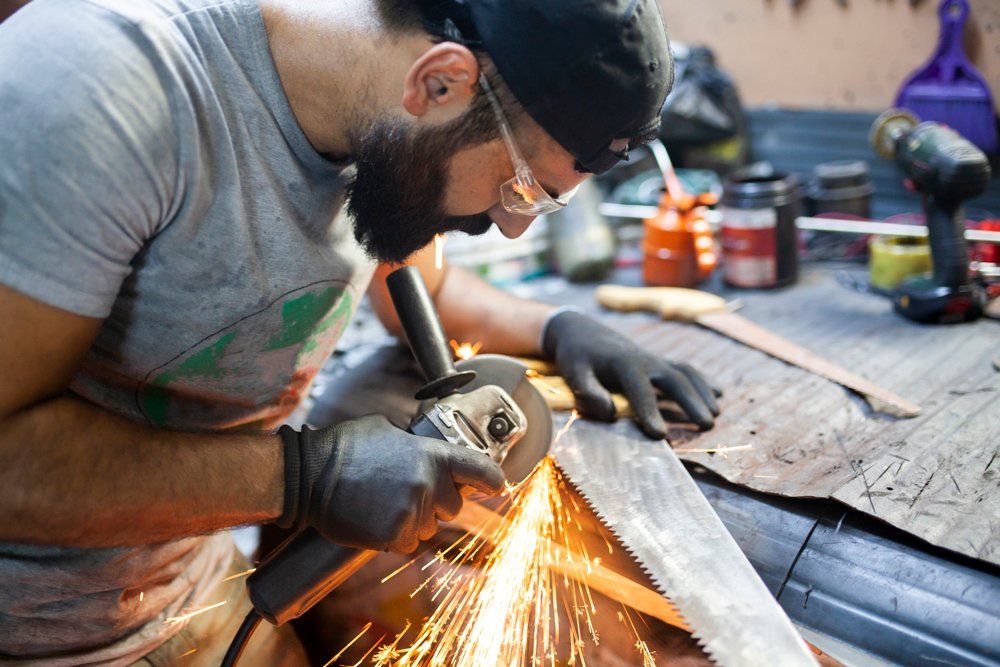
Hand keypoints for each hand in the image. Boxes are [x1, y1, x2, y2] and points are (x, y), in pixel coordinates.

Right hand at [276, 415, 504, 552]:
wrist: (309, 474)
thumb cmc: (345, 448)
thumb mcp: (388, 431)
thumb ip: (416, 445)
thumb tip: (426, 450)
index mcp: (431, 454)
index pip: (478, 468)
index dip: (492, 479)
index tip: (498, 486)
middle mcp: (428, 483)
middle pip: (453, 507)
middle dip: (436, 504)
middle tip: (405, 493)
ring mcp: (412, 511)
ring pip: (429, 529)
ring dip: (413, 522)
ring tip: (382, 503)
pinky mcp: (393, 535)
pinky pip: (406, 543)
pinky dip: (393, 537)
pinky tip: (374, 519)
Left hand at [543, 310, 720, 437]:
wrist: (580, 330)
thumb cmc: (577, 357)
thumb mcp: (574, 372)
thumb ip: (587, 392)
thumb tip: (610, 413)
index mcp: (623, 363)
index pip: (640, 390)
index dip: (650, 412)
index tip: (660, 435)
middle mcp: (645, 359)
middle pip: (674, 378)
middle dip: (691, 401)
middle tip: (707, 424)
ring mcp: (654, 359)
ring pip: (685, 373)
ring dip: (702, 392)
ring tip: (715, 415)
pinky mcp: (658, 361)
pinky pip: (685, 368)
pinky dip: (703, 380)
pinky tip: (719, 393)